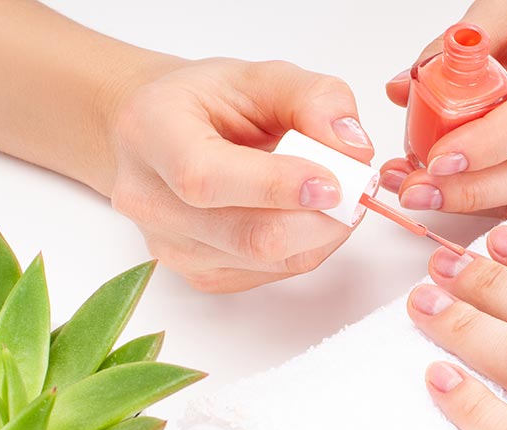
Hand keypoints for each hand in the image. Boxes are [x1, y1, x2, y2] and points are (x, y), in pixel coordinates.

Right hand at [110, 58, 373, 291]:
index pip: (207, 178)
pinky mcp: (201, 275)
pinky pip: (273, 273)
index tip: (334, 182)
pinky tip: (305, 215)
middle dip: (321, 217)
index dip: (277, 186)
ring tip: (332, 194)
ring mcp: (173, 248)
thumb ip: (315, 98)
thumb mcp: (259, 76)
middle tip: (355, 188)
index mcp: (152, 132)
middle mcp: (150, 200)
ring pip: (271, 260)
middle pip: (250, 236)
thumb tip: (355, 148)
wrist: (159, 138)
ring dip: (321, 232)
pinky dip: (306, 246)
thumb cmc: (205, 104)